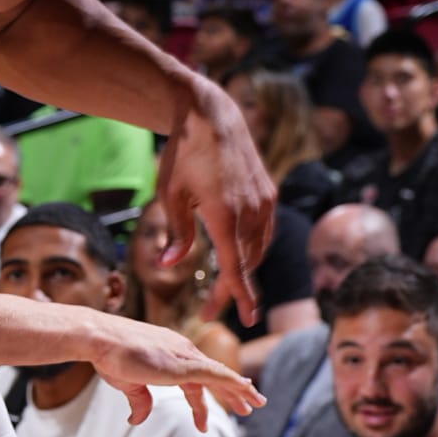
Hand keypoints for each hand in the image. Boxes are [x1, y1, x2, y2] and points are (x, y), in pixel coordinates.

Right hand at [84, 318, 263, 432]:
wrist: (100, 338)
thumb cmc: (111, 355)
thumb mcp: (128, 383)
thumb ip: (139, 400)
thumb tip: (138, 419)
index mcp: (171, 353)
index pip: (197, 375)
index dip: (209, 393)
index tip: (220, 406)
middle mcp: (182, 351)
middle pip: (214, 374)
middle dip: (233, 391)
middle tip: (249, 406)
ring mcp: (184, 355)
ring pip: (220, 374)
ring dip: (239, 389)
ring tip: (254, 404)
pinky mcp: (183, 364)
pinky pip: (216, 373)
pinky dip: (232, 382)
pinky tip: (245, 389)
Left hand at [153, 78, 275, 324]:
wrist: (211, 116)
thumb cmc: (183, 154)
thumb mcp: (171, 195)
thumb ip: (177, 233)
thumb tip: (170, 266)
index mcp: (225, 214)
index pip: (235, 266)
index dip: (240, 295)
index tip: (246, 320)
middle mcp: (251, 211)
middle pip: (246, 263)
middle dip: (232, 290)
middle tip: (209, 312)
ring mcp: (263, 202)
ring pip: (258, 249)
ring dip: (243, 270)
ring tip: (222, 287)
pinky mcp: (268, 193)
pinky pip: (264, 232)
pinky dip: (252, 249)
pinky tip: (239, 256)